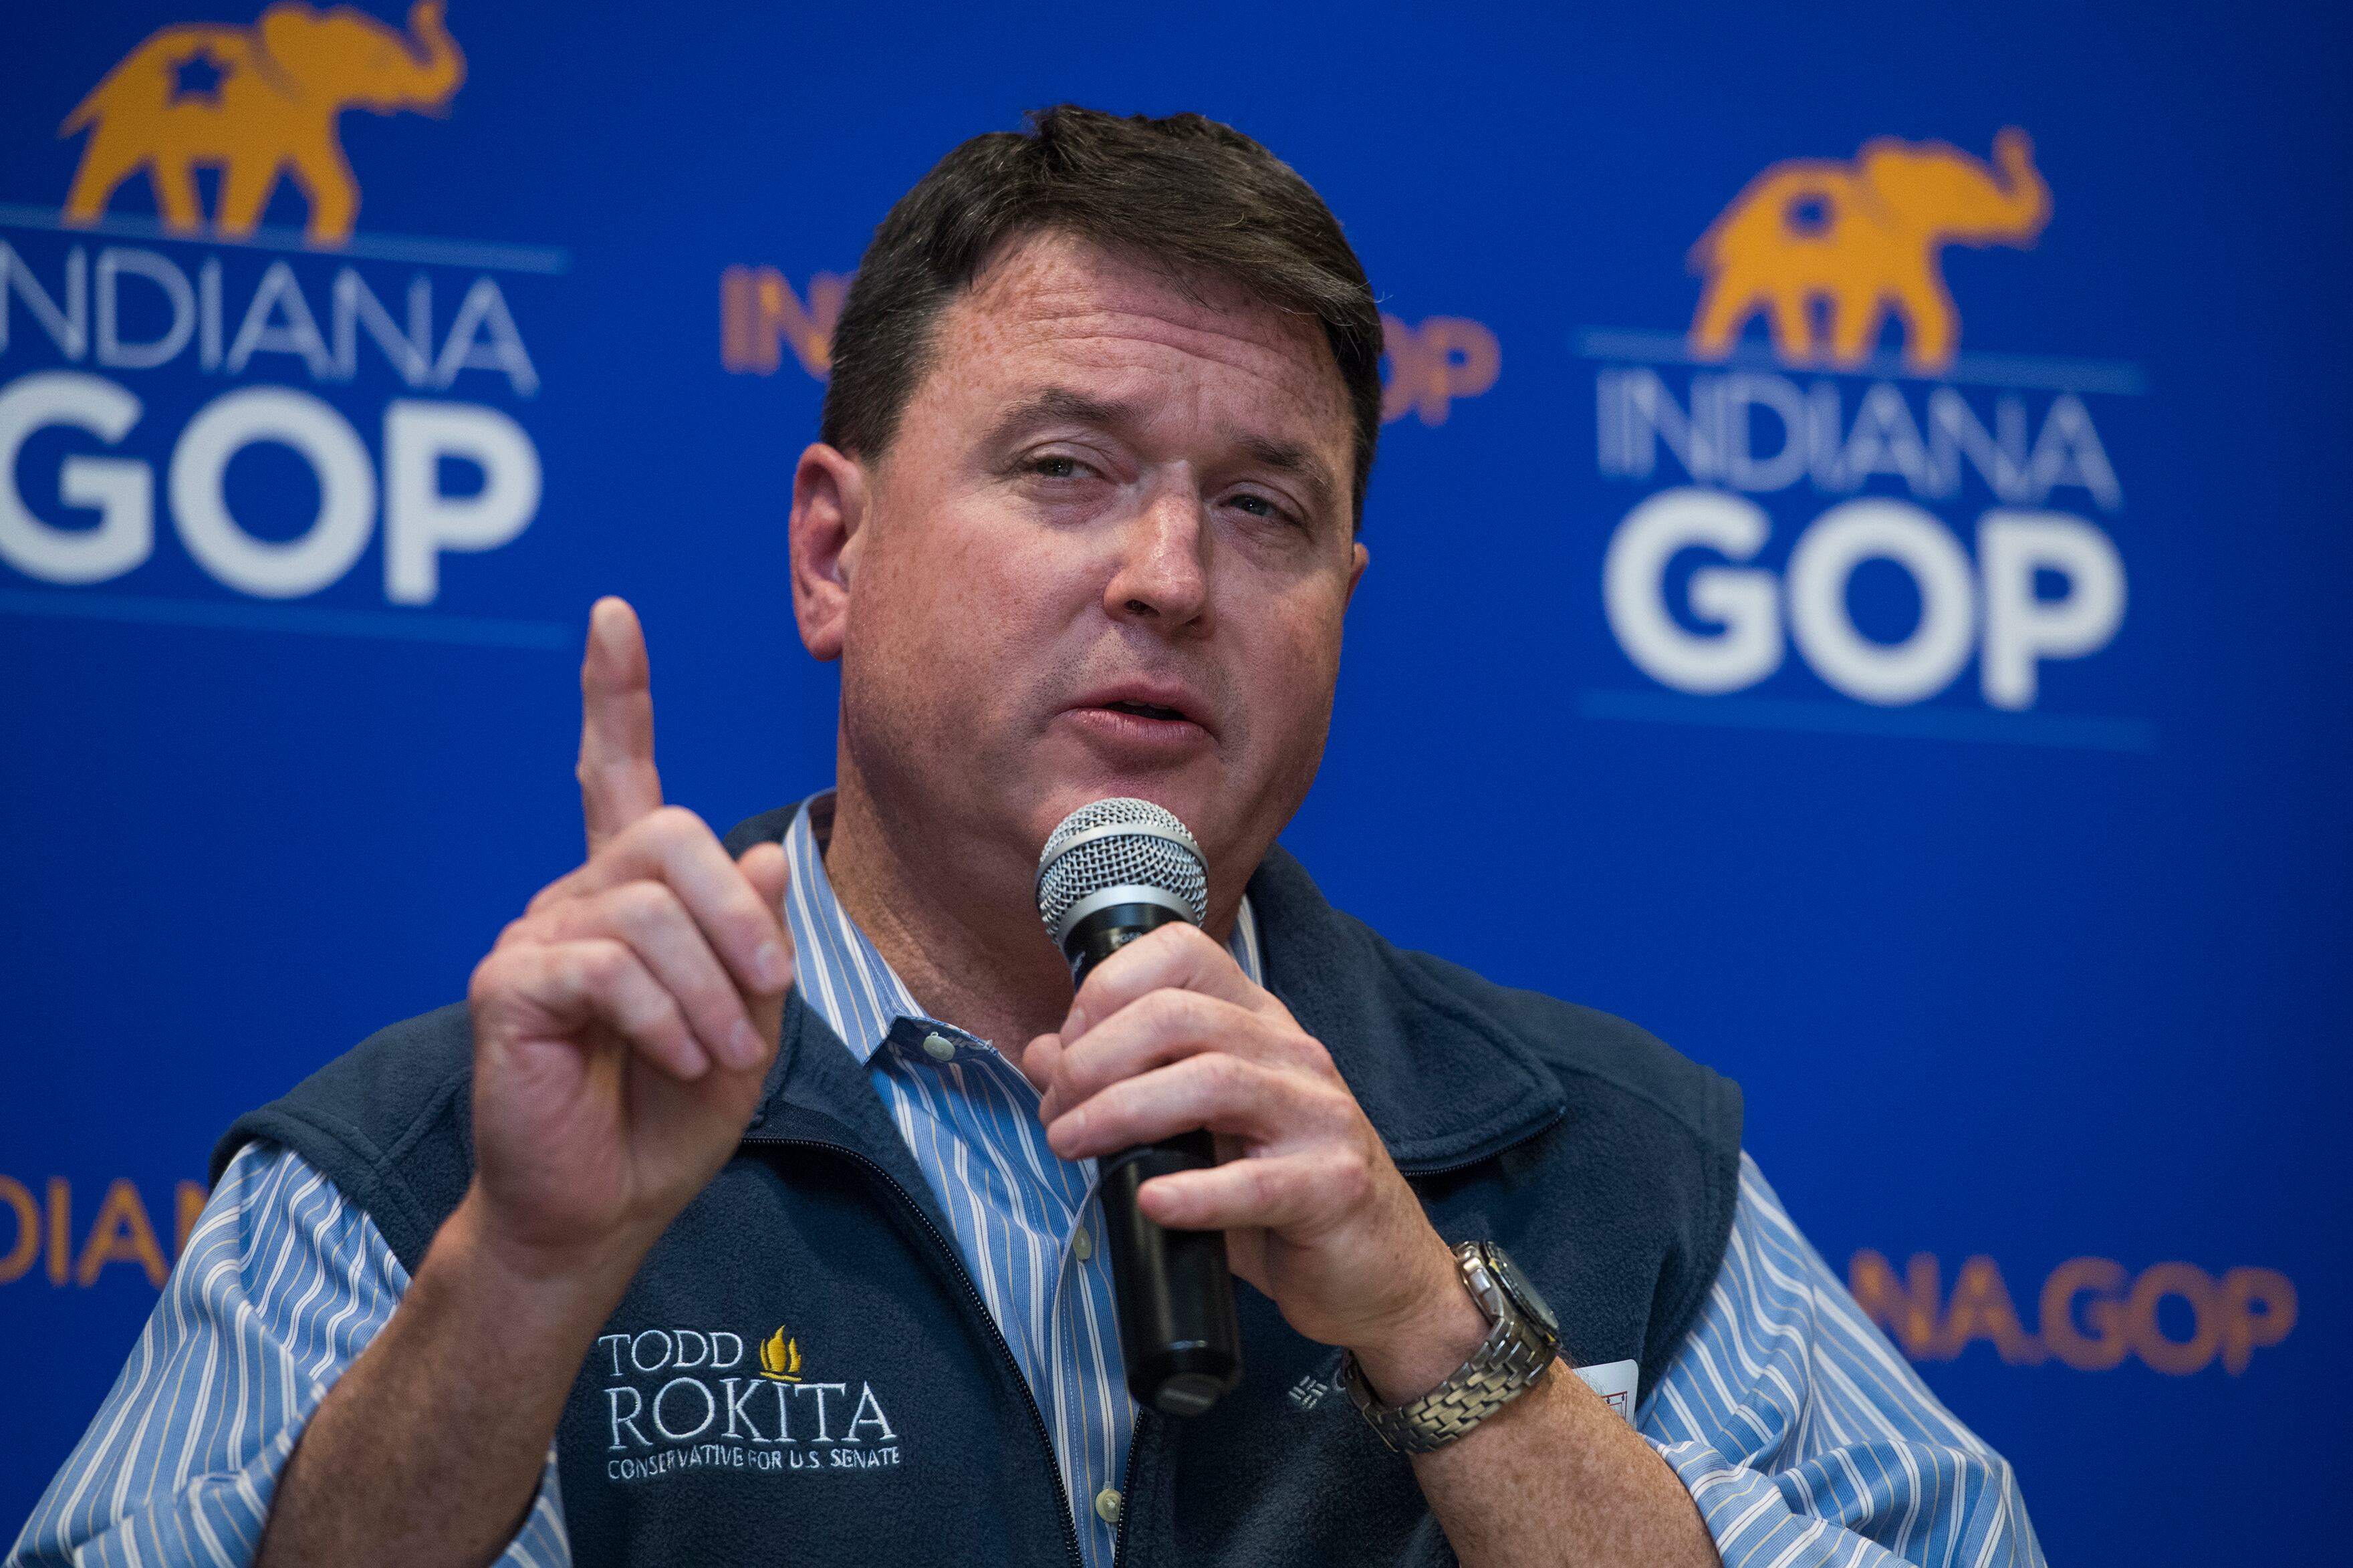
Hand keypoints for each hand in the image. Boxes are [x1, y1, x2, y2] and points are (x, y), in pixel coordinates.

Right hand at [463, 598, 794, 1282]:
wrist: (607, 1205)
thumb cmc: (672, 1112)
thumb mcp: (749, 1019)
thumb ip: (757, 938)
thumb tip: (769, 858)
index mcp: (630, 894)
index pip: (613, 774)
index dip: (615, 696)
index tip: (615, 616)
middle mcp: (575, 899)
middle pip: (668, 837)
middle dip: (738, 915)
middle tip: (769, 992)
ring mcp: (534, 938)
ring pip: (647, 912)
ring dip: (711, 989)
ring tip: (721, 1053)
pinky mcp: (510, 988)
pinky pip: (605, 967)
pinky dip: (664, 1016)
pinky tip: (677, 1058)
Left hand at [1028, 924, 1484, 1398]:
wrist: (1378, 1276)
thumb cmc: (1279, 1200)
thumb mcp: (1194, 1132)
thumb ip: (1123, 1085)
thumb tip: (1042, 1056)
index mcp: (1258, 1025)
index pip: (1182, 953)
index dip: (1108, 988)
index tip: (1067, 1048)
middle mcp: (1293, 1055)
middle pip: (1180, 1016)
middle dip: (1096, 1059)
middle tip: (1056, 1113)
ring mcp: (1320, 1116)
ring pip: (1214, 1081)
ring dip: (1123, 1111)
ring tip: (1074, 1145)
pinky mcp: (1334, 1186)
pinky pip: (1256, 1183)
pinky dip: (1194, 1192)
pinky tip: (1151, 1201)